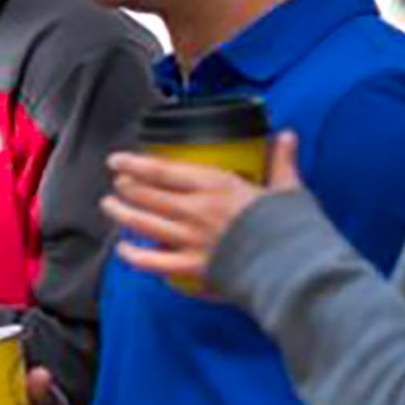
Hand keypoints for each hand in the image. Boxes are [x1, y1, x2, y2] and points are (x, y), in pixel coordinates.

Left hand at [103, 134, 301, 292]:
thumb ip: (281, 162)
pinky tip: (123, 250)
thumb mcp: (288, 189)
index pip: (165, 171)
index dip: (136, 164)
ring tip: (109, 206)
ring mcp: (191, 239)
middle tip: (117, 184)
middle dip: (128, 187)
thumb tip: (286, 136)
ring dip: (122, 213)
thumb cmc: (293, 228)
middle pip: (148, 195)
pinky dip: (135, 255)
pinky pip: (153, 261)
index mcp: (218, 187)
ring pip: (144, 223)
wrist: (295, 268)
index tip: (118, 160)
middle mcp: (197, 210)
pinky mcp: (193, 267)